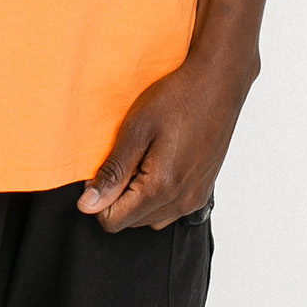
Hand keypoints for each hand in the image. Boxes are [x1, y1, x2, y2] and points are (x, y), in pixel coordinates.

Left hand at [77, 56, 251, 232]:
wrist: (218, 84)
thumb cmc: (177, 99)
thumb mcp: (135, 130)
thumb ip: (112, 172)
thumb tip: (88, 205)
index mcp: (161, 188)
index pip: (113, 221)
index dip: (97, 198)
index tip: (100, 169)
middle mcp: (182, 202)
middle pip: (131, 221)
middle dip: (118, 197)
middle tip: (124, 157)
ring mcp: (196, 198)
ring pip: (151, 218)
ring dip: (138, 197)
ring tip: (142, 158)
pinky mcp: (204, 191)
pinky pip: (171, 208)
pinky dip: (158, 195)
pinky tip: (159, 162)